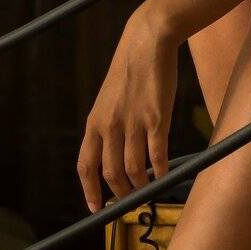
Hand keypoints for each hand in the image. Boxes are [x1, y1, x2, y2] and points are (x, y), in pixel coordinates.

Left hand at [77, 5, 177, 209]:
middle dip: (120, 194)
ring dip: (141, 186)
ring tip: (147, 190)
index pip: (86, 166)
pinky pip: (157, 154)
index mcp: (94, 122)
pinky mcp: (156, 118)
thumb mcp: (108, 100)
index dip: (90, 191)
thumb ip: (107, 126)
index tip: (96, 208)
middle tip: (130, 201)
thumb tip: (112, 154)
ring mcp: (133, 123)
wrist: (147, 42)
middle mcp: (110, 126)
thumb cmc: (129, 70)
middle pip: (111, 173)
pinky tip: (164, 175)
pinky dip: (161, 170)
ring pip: (134, 169)